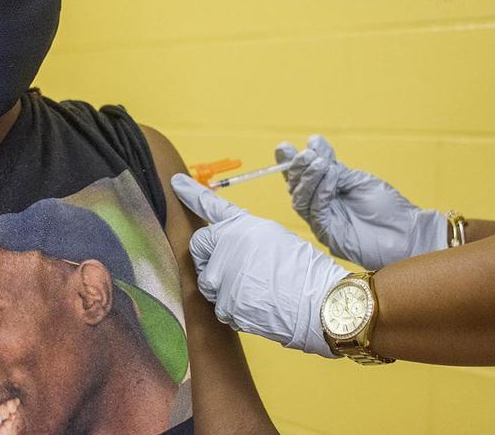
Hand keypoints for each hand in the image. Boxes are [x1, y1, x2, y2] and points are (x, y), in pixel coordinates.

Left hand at [171, 174, 348, 357]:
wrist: (319, 302)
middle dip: (208, 257)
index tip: (176, 183)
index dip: (191, 193)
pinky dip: (236, 310)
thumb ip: (245, 237)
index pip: (210, 205)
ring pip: (208, 282)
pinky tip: (259, 307)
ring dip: (223, 287)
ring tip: (255, 290)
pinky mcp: (225, 306)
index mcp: (241, 226)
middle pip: (199, 248)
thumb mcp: (275, 237)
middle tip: (233, 268)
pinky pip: (220, 307)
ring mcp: (222, 278)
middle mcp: (226, 247)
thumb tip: (229, 247)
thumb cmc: (304, 270)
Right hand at [276, 135, 446, 268]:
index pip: (301, 177)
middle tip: (305, 153)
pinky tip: (331, 177)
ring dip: (308, 179)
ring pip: (302, 200)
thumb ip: (334, 167)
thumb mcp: (358, 179)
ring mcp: (323, 223)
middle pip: (296, 189)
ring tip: (318, 163)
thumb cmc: (387, 207)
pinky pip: (317, 212)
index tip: (283, 147)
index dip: (290, 163)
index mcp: (326, 193)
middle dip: (297, 169)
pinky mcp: (329, 235)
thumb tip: (313, 143)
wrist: (408, 232)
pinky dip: (321, 191)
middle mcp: (320, 208)